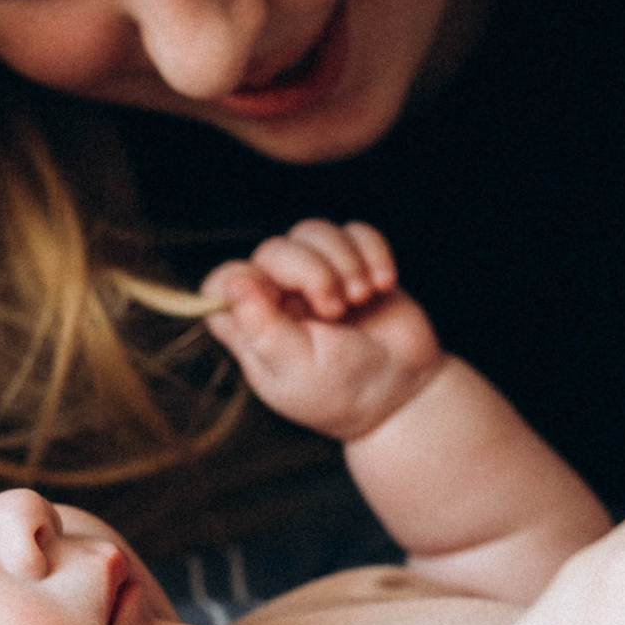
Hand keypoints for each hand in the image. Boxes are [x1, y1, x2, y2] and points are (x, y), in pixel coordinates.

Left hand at [200, 221, 444, 442]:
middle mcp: (280, 296)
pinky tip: (383, 284)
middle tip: (336, 310)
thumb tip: (231, 285)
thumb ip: (261, 328)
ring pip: (314, 232)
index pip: (221, 283)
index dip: (240, 280)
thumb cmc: (342, 393)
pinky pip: (355, 231)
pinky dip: (372, 251)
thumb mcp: (295, 368)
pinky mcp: (356, 264)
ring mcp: (318, 276)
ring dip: (345, 259)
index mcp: (253, 325)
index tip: (272, 299)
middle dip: (311, 271)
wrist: (403, 393)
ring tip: (363, 296)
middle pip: (274, 249)